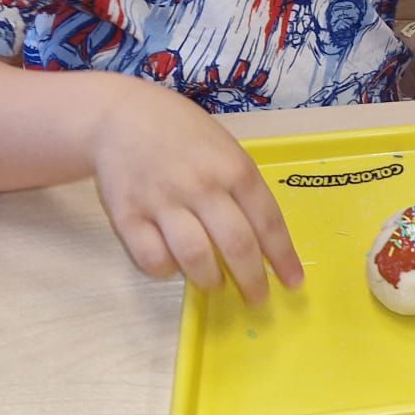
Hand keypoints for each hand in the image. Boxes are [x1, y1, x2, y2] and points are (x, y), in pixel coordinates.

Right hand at [89, 86, 305, 300]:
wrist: (122, 116)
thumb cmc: (183, 135)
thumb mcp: (225, 149)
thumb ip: (242, 188)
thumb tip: (265, 242)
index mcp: (233, 168)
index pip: (267, 221)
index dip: (283, 257)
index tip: (292, 282)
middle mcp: (202, 186)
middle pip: (236, 245)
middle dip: (252, 280)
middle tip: (257, 298)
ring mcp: (163, 201)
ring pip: (195, 257)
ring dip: (210, 280)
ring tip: (215, 282)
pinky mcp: (127, 215)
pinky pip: (153, 259)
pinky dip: (167, 270)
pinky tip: (174, 264)